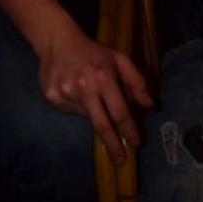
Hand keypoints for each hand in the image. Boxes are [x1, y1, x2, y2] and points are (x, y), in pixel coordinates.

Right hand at [39, 26, 152, 163]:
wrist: (57, 41)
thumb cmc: (93, 52)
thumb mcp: (119, 59)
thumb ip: (137, 81)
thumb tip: (151, 105)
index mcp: (103, 76)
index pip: (120, 111)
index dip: (129, 130)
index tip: (136, 143)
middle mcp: (84, 87)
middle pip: (102, 125)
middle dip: (113, 145)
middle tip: (121, 160)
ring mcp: (65, 93)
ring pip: (86, 117)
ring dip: (93, 114)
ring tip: (89, 95)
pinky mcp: (52, 97)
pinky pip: (70, 111)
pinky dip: (77, 107)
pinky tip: (74, 91)